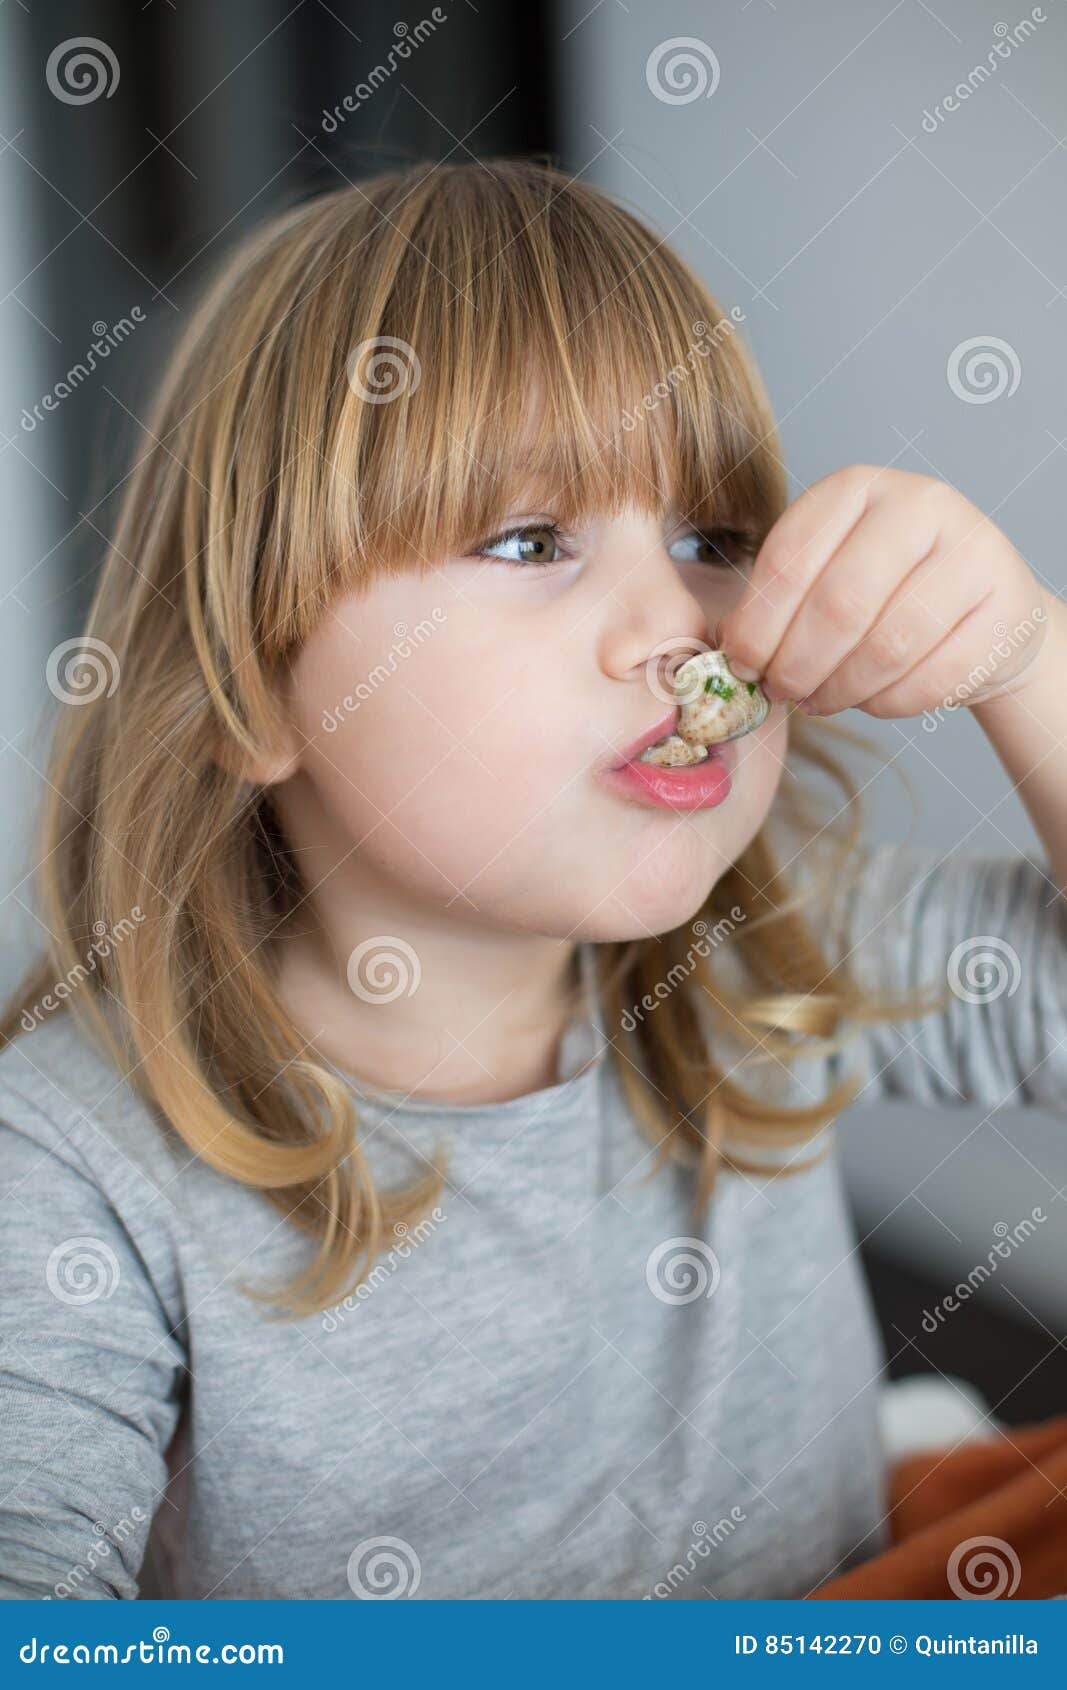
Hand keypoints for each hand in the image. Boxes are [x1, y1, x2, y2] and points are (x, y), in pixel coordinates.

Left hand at [717, 465, 1051, 718]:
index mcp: (856, 488)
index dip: (756, 625)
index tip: (741, 664)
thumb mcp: (823, 572)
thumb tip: (727, 654)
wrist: (980, 607)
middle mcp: (919, 505)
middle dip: (796, 664)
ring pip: (888, 646)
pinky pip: (931, 677)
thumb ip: (776, 603)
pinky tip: (870, 699)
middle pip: (839, 605)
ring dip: (840, 689)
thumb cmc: (882, 592)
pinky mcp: (1006, 608)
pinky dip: (888, 703)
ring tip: (818, 701)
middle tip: (780, 692)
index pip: (789, 559)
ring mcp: (973, 552)